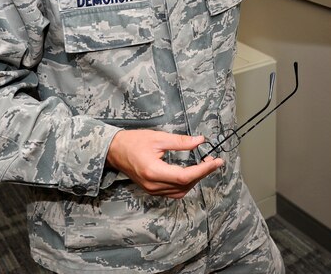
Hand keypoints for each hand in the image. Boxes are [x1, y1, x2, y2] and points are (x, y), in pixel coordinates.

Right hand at [106, 129, 222, 198]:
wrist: (114, 151)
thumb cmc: (133, 142)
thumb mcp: (158, 138)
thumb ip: (180, 142)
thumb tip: (200, 141)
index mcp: (154, 171)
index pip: (185, 176)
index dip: (203, 170)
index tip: (217, 161)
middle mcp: (153, 185)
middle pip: (185, 185)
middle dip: (202, 173)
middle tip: (213, 160)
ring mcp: (152, 190)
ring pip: (180, 191)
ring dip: (195, 180)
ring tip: (204, 165)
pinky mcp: (152, 190)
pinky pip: (173, 192)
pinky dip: (185, 184)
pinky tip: (191, 173)